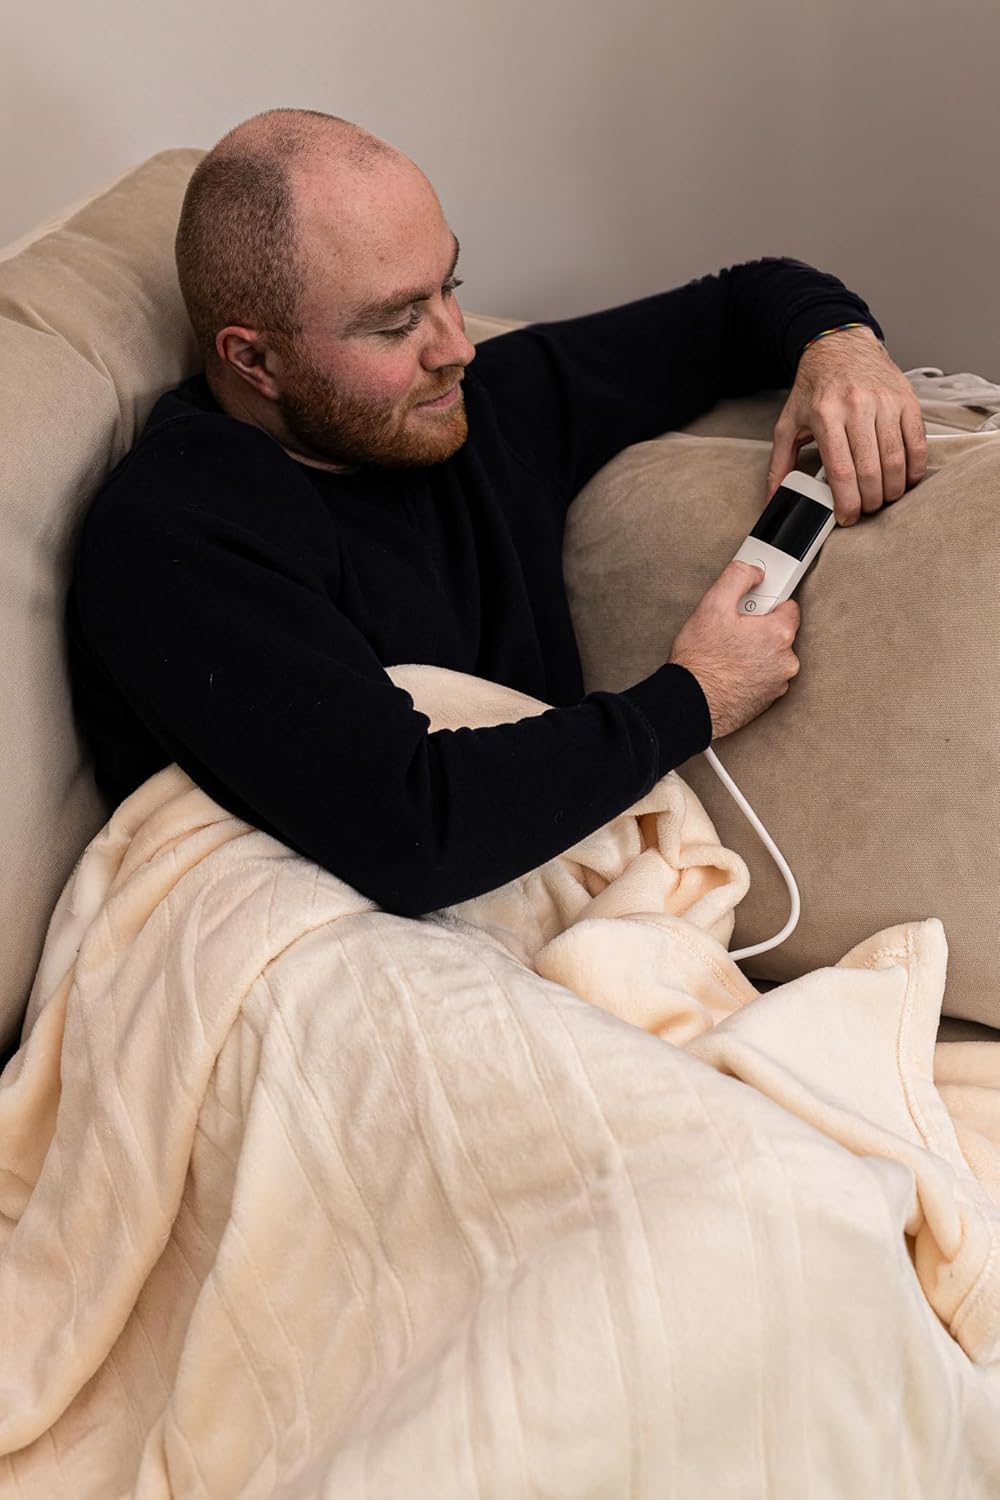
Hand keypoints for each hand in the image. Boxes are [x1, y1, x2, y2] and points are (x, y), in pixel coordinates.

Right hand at [669, 561, 800, 738]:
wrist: (689, 705)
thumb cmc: (700, 661)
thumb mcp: (712, 606)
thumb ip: (737, 577)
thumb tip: (754, 572)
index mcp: (779, 633)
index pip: (788, 605)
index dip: (764, 604)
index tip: (747, 610)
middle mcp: (786, 660)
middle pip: (779, 632)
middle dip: (758, 630)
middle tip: (729, 634)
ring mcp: (778, 683)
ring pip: (771, 656)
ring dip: (755, 652)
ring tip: (726, 656)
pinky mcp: (768, 701)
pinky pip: (764, 677)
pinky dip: (751, 673)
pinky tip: (729, 672)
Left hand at [766, 326, 927, 525]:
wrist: (840, 346)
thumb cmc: (814, 389)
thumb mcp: (788, 424)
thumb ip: (779, 465)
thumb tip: (774, 501)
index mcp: (826, 416)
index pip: (841, 472)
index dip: (847, 503)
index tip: (847, 518)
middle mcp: (857, 407)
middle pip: (870, 471)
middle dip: (869, 501)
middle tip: (865, 509)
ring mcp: (885, 402)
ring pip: (895, 461)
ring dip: (892, 490)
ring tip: (882, 498)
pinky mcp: (906, 400)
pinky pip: (917, 443)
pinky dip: (913, 469)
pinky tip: (903, 479)